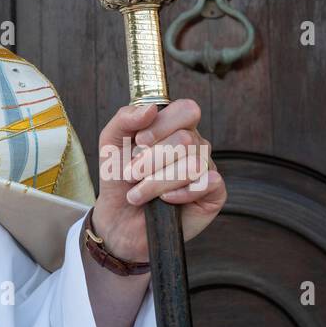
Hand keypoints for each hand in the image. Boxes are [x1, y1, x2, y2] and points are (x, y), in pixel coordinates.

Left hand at [89, 99, 225, 264]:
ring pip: (193, 164)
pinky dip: (181, 193)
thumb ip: (125, 118)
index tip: (139, 142)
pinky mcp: (214, 192)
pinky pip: (207, 183)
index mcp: (174, 126)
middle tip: (131, 174)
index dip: (163, 125)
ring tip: (138, 193)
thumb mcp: (112, 142)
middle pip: (186, 140)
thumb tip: (150, 108)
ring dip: (158, 181)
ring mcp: (206, 167)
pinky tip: (166, 200)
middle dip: (152, 160)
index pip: (187, 110)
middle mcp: (195, 144)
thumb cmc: (118, 177)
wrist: (119, 218)